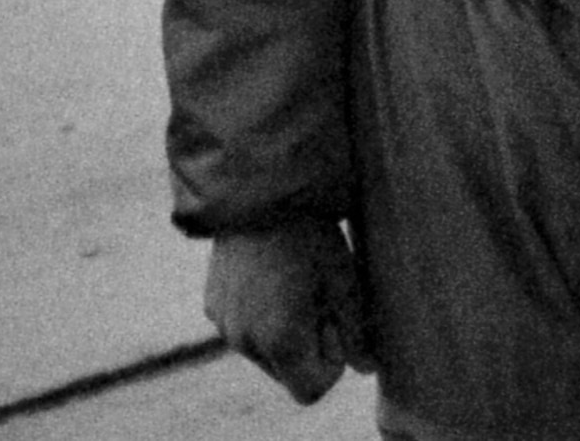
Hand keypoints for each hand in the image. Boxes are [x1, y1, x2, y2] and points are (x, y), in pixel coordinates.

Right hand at [204, 216, 374, 404]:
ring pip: (266, 352)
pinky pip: (245, 329)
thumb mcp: (344, 279)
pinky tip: (273, 273)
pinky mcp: (212, 307)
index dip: (332, 359)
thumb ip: (356, 330)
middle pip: (287, 372)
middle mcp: (244, 341)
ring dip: (286, 330)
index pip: (311, 389)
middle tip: (319, 292)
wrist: (259, 189)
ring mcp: (224, 325)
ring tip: (296, 278)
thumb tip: (367, 368)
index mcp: (279, 340)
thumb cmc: (311, 233)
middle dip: (309, 344)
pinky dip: (263, 315)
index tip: (335, 316)